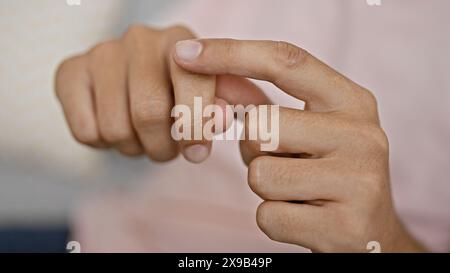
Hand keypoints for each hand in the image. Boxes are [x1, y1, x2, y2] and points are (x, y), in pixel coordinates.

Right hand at [55, 25, 267, 162]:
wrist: (130, 83)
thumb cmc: (178, 93)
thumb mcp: (213, 97)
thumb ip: (230, 106)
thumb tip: (226, 118)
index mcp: (182, 41)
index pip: (193, 85)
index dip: (196, 128)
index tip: (197, 152)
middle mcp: (140, 38)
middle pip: (148, 113)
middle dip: (162, 147)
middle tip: (166, 149)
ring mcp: (102, 53)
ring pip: (116, 128)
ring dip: (134, 148)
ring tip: (141, 137)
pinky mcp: (69, 72)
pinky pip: (86, 131)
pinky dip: (104, 144)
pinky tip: (113, 127)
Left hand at [173, 39, 424, 251]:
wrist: (372, 232)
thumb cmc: (326, 173)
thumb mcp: (304, 131)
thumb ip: (259, 106)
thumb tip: (210, 84)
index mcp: (351, 101)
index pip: (285, 62)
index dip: (229, 53)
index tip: (184, 53)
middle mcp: (361, 135)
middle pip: (261, 125)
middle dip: (254, 149)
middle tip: (286, 163)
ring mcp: (358, 182)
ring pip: (260, 175)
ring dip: (265, 188)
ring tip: (298, 192)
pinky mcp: (344, 226)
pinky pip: (268, 217)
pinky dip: (273, 220)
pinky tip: (304, 219)